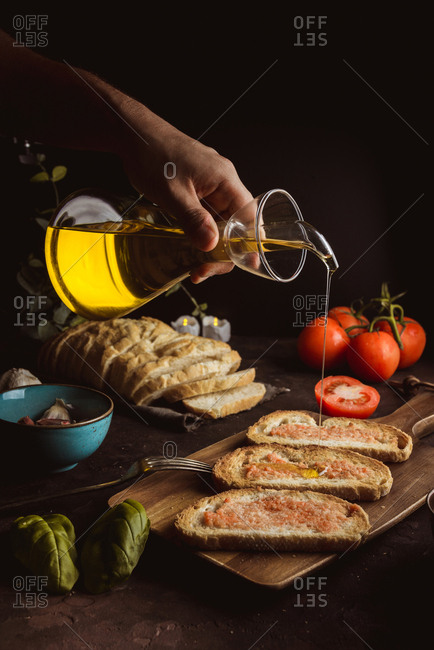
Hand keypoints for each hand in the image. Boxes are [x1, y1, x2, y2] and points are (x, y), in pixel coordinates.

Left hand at [116, 103, 252, 281]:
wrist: (133, 136)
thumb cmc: (152, 155)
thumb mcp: (172, 193)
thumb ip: (193, 219)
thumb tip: (211, 245)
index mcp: (224, 179)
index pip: (249, 215)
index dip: (249, 241)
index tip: (243, 262)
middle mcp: (223, 182)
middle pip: (237, 223)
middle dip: (225, 251)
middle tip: (204, 269)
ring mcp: (210, 185)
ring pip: (222, 222)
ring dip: (212, 245)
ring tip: (196, 266)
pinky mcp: (198, 189)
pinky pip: (208, 216)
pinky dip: (203, 234)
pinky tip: (191, 247)